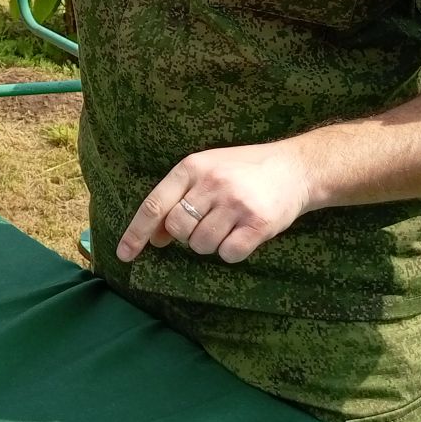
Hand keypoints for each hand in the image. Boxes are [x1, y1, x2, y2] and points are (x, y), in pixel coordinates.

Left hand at [115, 142, 312, 264]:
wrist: (296, 168)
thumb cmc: (244, 171)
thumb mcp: (206, 171)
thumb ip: (178, 197)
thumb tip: (154, 237)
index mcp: (192, 166)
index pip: (155, 205)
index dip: (136, 232)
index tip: (124, 255)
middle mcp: (212, 183)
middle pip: (178, 229)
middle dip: (187, 235)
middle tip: (208, 223)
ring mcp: (235, 203)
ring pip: (202, 245)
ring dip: (211, 244)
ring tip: (229, 225)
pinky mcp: (258, 223)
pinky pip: (229, 254)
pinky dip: (233, 251)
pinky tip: (244, 234)